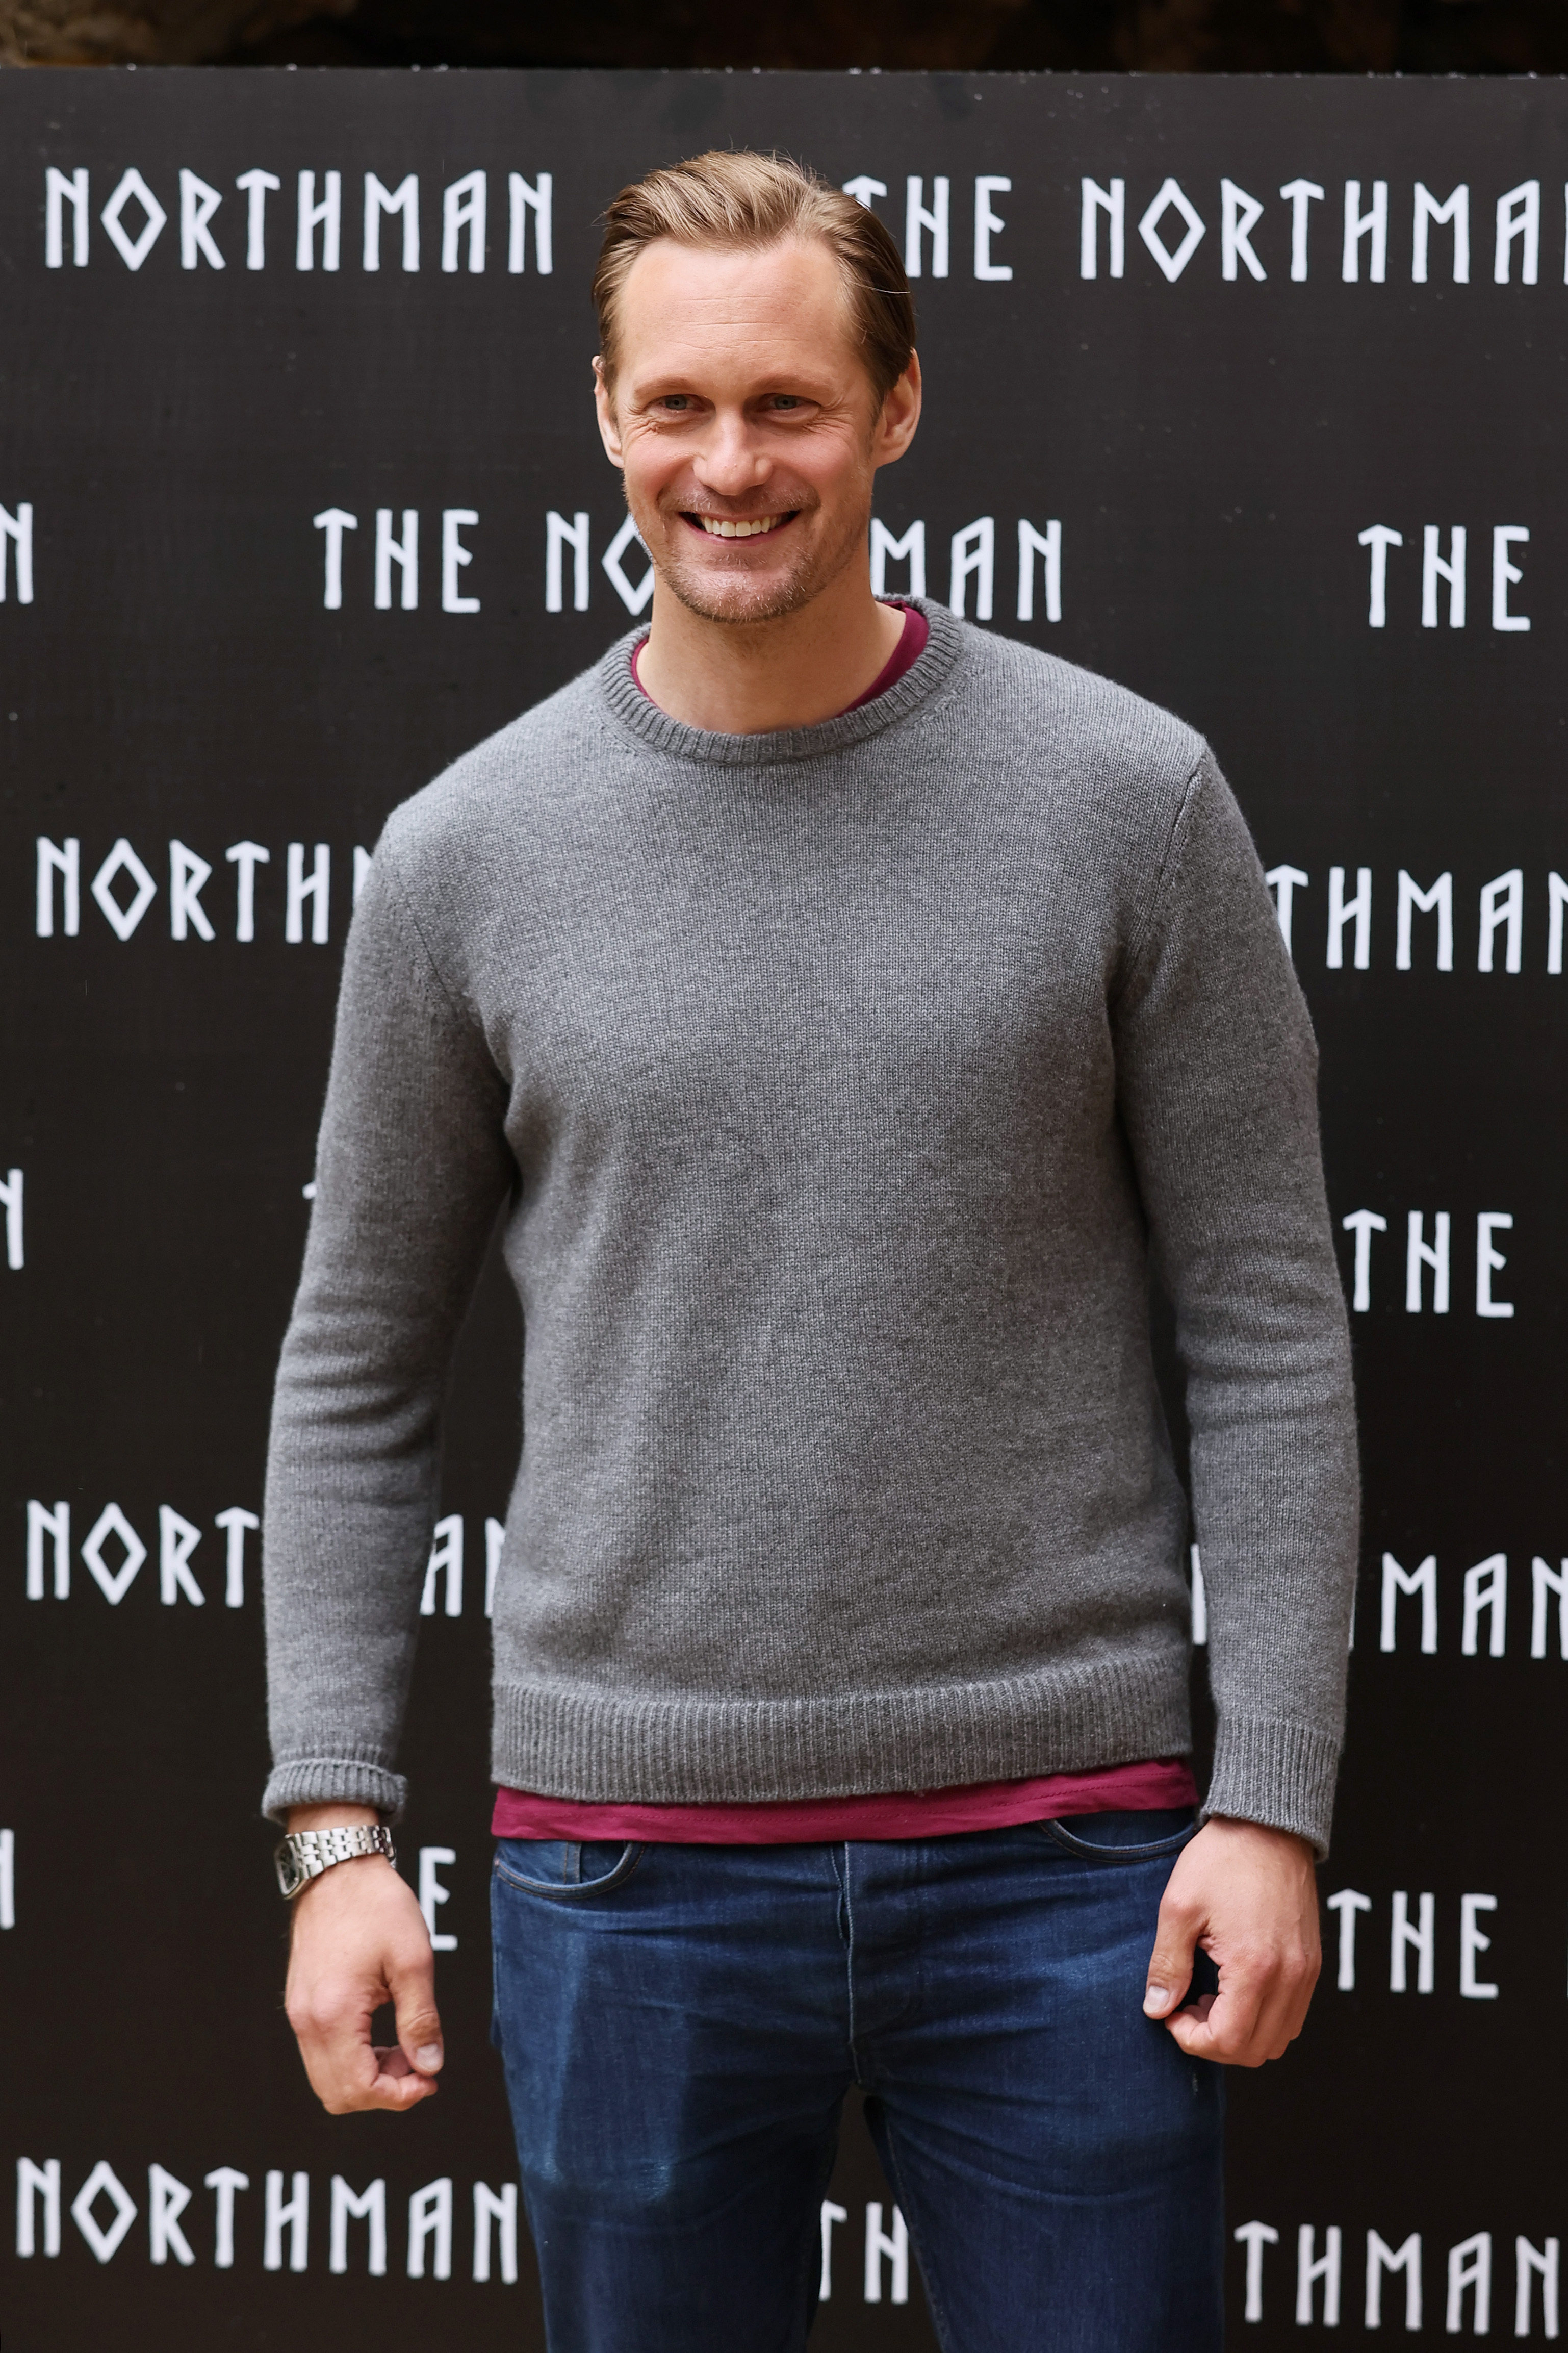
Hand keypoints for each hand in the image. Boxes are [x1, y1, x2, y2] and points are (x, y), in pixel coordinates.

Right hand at [283, 1805, 444, 2113]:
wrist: (339, 1868)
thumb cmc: (377, 1906)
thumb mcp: (413, 1961)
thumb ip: (421, 2020)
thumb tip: (429, 2068)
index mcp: (333, 2013)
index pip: (358, 2088)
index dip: (399, 2097)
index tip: (430, 2080)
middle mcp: (306, 2021)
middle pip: (337, 2094)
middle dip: (383, 2092)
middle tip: (419, 2065)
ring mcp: (298, 2014)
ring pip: (327, 2078)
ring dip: (368, 2076)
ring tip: (405, 2046)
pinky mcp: (300, 2004)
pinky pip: (322, 2054)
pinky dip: (353, 2058)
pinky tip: (382, 2033)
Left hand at [1142, 1816, 1319, 2066]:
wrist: (1268, 1826)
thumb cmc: (1221, 1860)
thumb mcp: (1179, 1907)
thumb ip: (1167, 1964)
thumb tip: (1156, 2009)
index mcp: (1254, 1967)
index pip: (1229, 2041)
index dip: (1192, 2039)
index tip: (1170, 2012)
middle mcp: (1290, 1978)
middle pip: (1255, 2051)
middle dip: (1214, 2042)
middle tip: (1185, 2007)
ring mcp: (1307, 1973)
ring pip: (1278, 2039)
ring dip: (1241, 2034)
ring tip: (1209, 1997)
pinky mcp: (1312, 1964)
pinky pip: (1293, 2016)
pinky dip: (1263, 2018)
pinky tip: (1234, 1988)